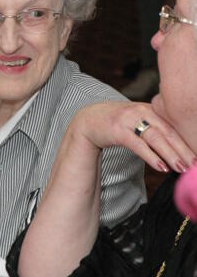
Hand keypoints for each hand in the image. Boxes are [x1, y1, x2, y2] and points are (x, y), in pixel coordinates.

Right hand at [61, 101, 194, 174]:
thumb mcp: (139, 120)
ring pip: (155, 138)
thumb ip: (157, 129)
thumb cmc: (119, 123)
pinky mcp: (117, 130)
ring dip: (170, 154)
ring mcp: (129, 119)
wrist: (90, 119)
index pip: (174, 126)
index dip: (187, 141)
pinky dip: (151, 156)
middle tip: (194, 164)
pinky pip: (138, 144)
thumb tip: (178, 149)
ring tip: (181, 168)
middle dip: (183, 149)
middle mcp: (142, 110)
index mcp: (151, 108)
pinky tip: (161, 167)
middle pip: (168, 131)